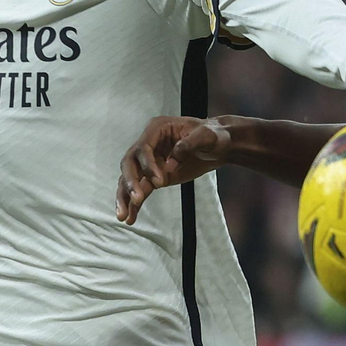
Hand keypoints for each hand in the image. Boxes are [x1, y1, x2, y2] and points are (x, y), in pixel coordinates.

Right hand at [116, 116, 231, 224]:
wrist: (221, 145)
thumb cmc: (214, 135)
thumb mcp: (206, 136)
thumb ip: (188, 145)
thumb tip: (169, 164)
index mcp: (158, 128)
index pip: (143, 147)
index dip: (148, 165)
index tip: (160, 182)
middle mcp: (149, 144)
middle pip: (130, 163)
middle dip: (130, 182)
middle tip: (137, 199)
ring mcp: (150, 162)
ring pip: (130, 179)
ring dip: (125, 197)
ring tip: (123, 216)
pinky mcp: (155, 176)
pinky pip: (141, 189)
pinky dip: (134, 204)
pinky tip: (131, 217)